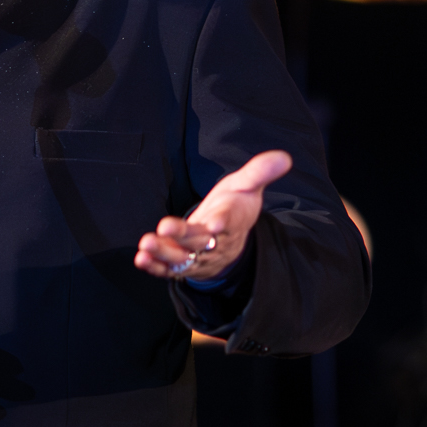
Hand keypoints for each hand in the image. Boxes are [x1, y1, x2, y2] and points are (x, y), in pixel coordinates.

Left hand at [134, 149, 292, 282]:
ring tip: (145, 245)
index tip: (214, 224)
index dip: (221, 224)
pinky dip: (155, 267)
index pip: (228, 224)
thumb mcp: (247, 186)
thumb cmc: (235, 207)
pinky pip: (169, 270)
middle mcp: (214, 243)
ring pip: (181, 259)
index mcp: (230, 222)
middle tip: (164, 228)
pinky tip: (140, 259)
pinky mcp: (183, 266)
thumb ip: (260, 172)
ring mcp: (198, 257)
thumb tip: (285, 157)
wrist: (230, 240)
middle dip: (182, 237)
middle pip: (198, 243)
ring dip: (163, 253)